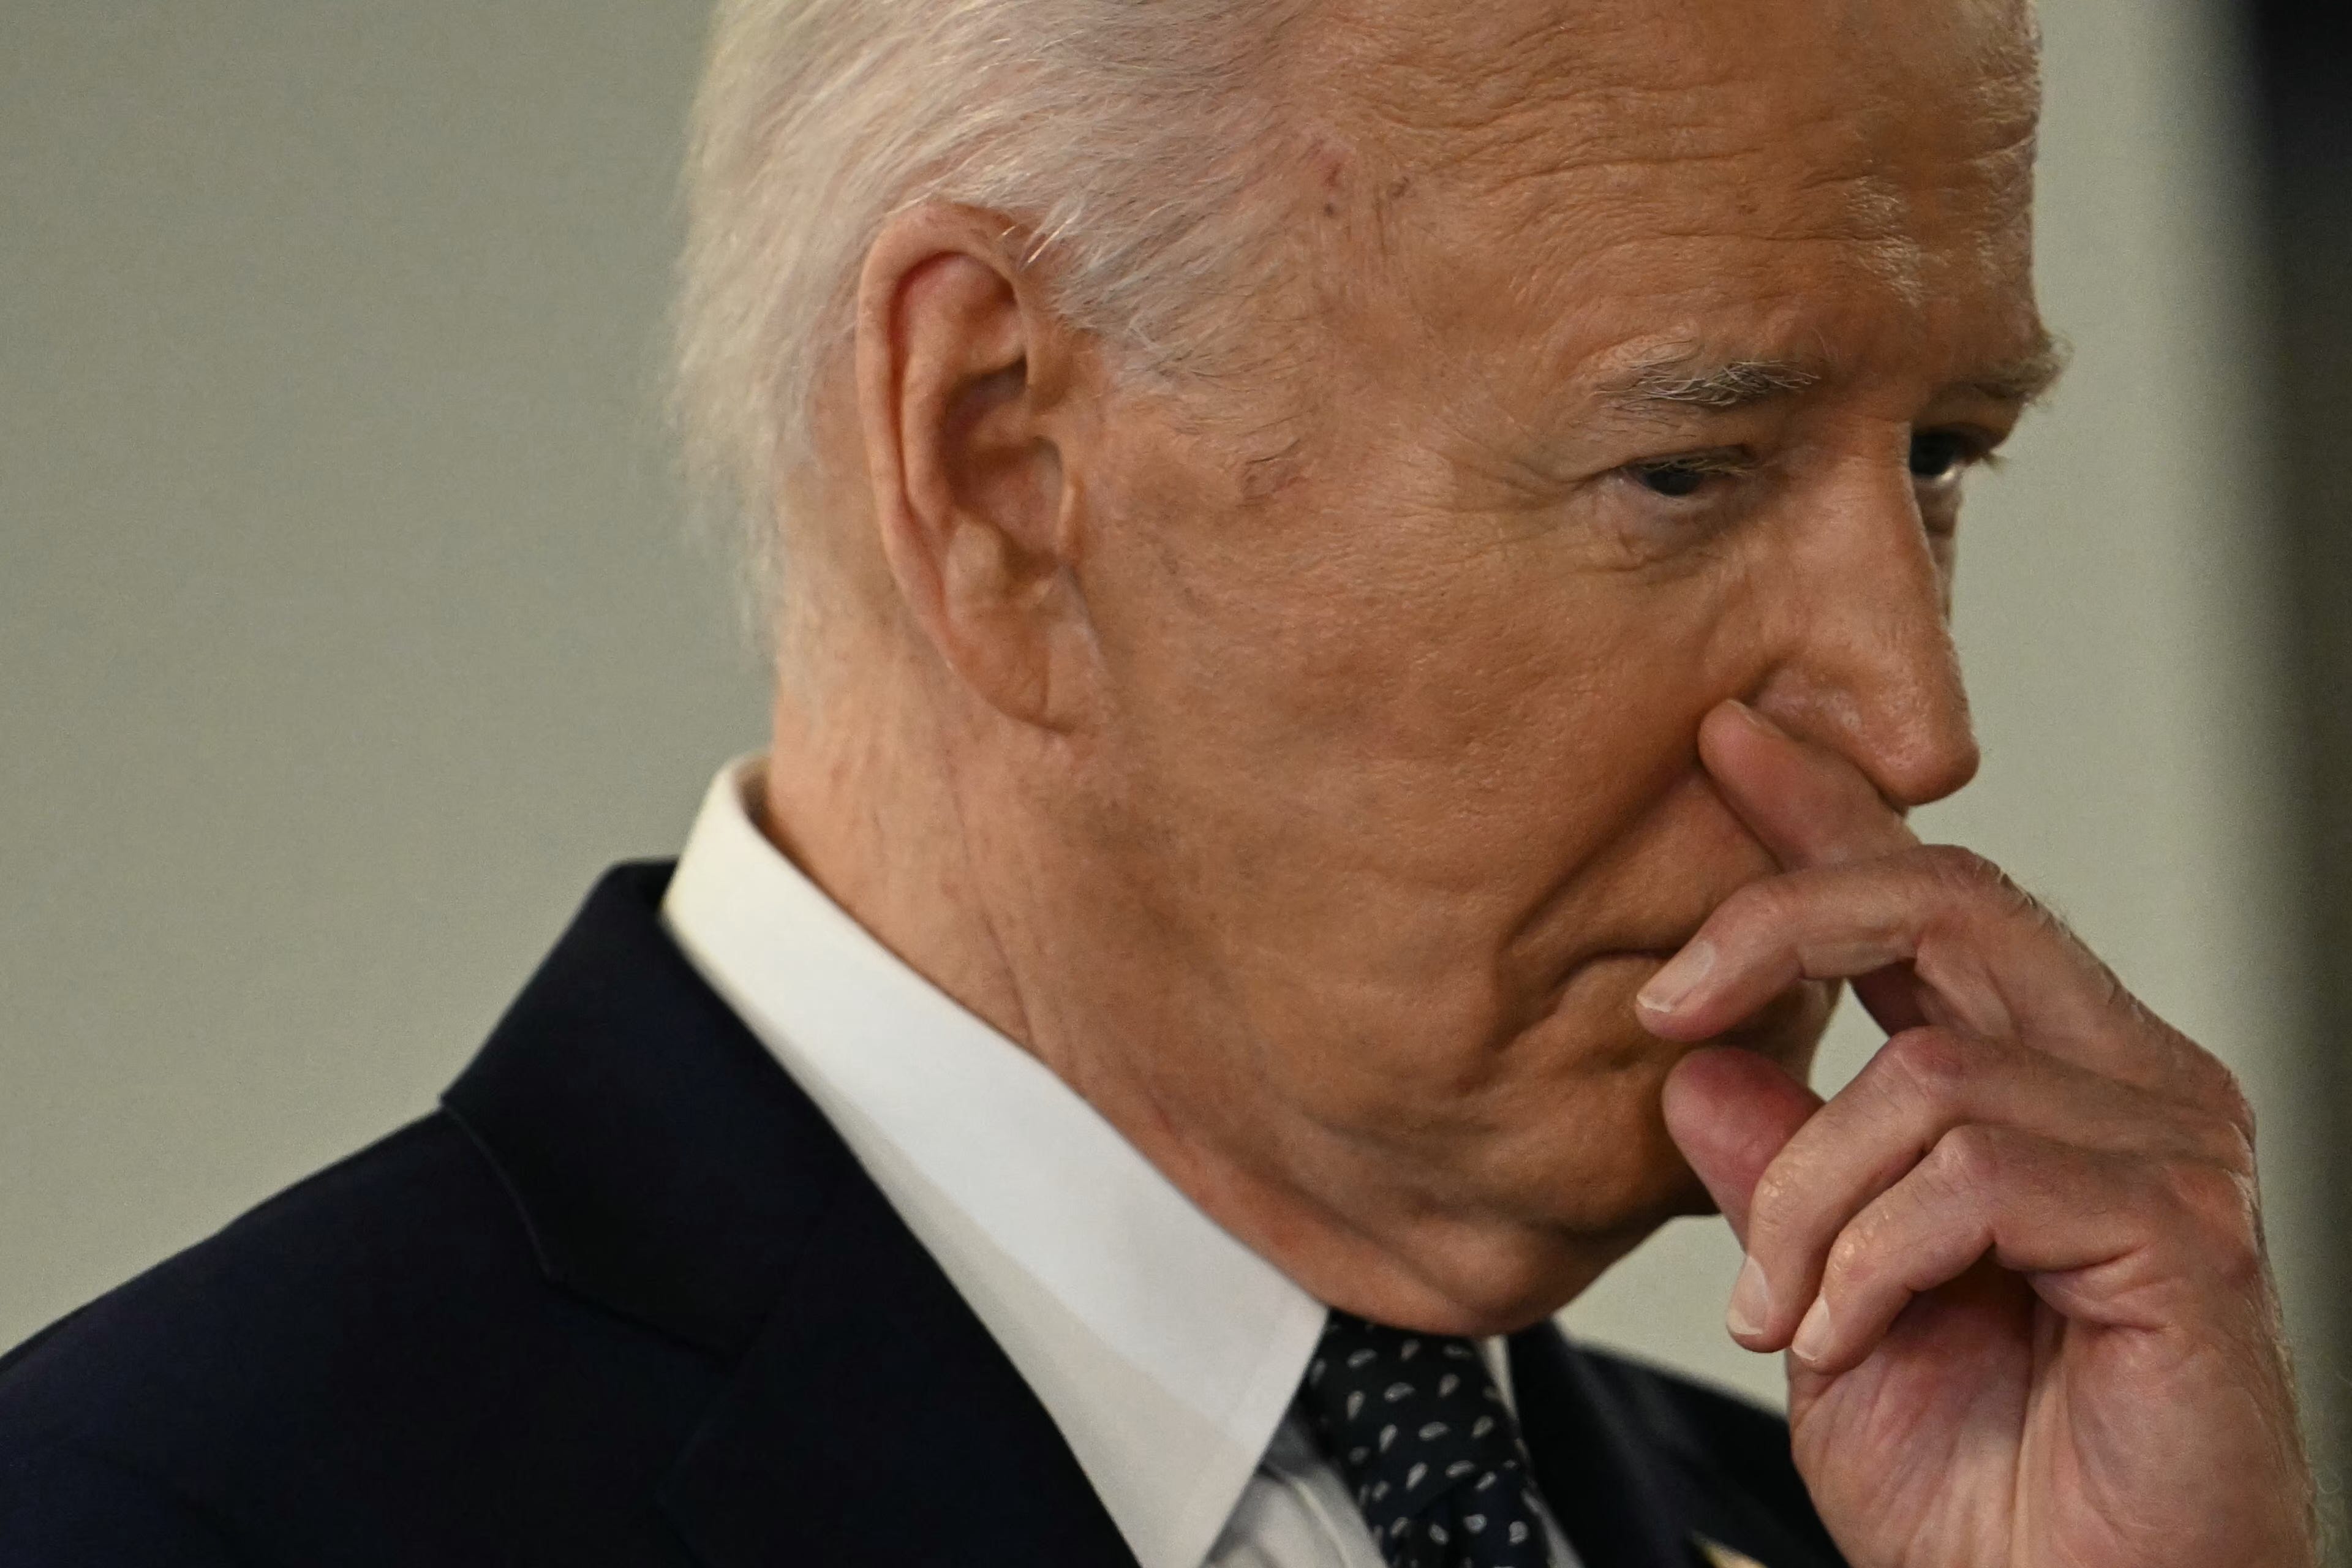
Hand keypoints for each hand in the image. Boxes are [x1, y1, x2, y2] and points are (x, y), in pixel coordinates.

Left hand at [1636, 700, 2314, 1567]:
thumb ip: (1776, 1178)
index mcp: (2042, 1080)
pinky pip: (1971, 1172)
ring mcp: (2165, 1146)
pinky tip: (1844, 1335)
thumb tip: (1698, 1070)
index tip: (1726, 742)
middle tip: (1662, 999)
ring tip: (1779, 1310)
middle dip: (1781, 919)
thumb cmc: (1985, 1491)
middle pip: (1946, 900)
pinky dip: (1869, 1257)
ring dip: (1803, 1199)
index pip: (1929, 903)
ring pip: (1923, 1072)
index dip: (1827, 811)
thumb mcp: (1829, 1304)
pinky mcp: (2180, 1227)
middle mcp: (2121, 1082)